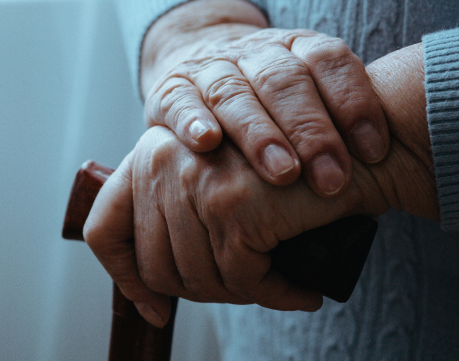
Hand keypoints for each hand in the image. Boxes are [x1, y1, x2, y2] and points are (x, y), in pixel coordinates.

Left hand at [83, 126, 390, 326]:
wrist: (355, 150)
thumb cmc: (286, 179)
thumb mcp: (216, 193)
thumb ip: (176, 225)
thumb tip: (148, 303)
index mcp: (148, 156)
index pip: (103, 227)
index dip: (123, 277)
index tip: (152, 307)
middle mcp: (161, 161)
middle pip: (154, 267)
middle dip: (200, 292)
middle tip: (244, 288)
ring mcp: (194, 181)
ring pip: (196, 279)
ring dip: (238, 295)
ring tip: (271, 283)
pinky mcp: (233, 204)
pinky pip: (241, 281)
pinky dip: (274, 295)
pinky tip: (295, 290)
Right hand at [141, 0, 390, 196]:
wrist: (197, 58)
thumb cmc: (267, 100)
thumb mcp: (307, 94)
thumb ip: (336, 117)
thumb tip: (385, 170)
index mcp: (295, 46)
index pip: (328, 60)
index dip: (354, 102)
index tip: (374, 151)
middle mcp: (253, 52)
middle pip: (282, 79)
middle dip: (310, 131)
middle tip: (330, 178)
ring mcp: (208, 68)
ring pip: (233, 91)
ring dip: (259, 133)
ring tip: (282, 173)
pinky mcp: (170, 90)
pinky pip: (178, 101)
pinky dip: (192, 120)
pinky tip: (207, 143)